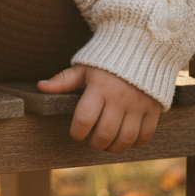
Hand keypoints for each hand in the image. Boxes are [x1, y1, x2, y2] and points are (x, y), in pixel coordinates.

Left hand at [37, 64, 161, 152]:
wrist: (141, 47)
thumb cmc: (105, 60)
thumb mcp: (83, 67)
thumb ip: (63, 80)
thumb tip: (41, 86)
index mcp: (98, 88)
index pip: (83, 119)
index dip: (76, 132)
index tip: (75, 133)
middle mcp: (119, 98)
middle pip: (104, 134)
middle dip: (94, 143)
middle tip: (90, 140)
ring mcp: (138, 105)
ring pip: (125, 139)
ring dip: (113, 148)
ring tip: (106, 144)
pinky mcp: (153, 108)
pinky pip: (145, 135)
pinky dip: (135, 144)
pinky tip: (125, 140)